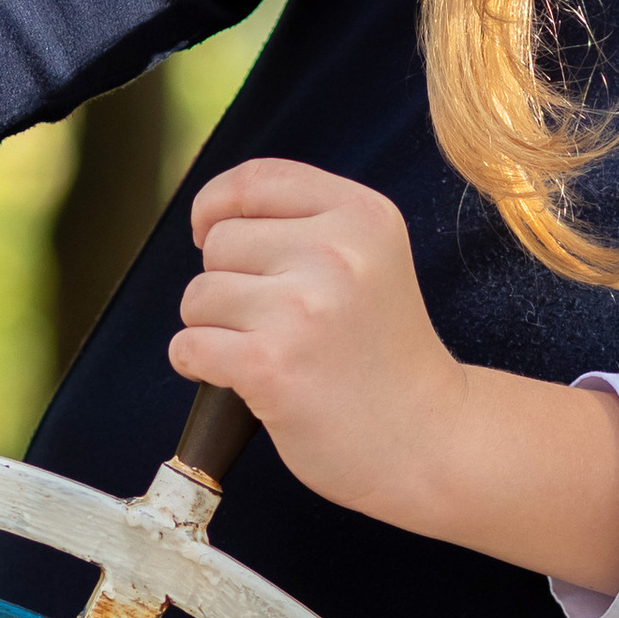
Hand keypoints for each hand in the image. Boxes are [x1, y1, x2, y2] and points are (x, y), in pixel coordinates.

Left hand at [167, 157, 618, 592]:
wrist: (430, 437)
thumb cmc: (386, 355)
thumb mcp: (370, 260)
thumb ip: (306, 228)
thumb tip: (210, 222)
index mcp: (362, 216)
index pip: (256, 180)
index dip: (216, 204)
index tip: (209, 232)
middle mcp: (335, 252)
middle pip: (219, 242)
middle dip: (227, 282)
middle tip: (274, 322)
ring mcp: (301, 309)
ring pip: (198, 296)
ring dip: (213, 328)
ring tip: (264, 351)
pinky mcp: (270, 364)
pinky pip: (188, 346)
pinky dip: (197, 365)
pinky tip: (240, 378)